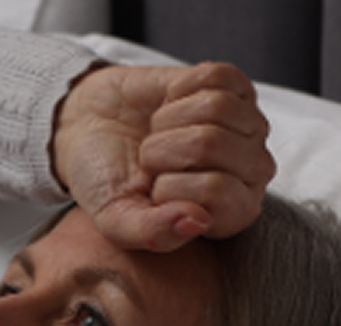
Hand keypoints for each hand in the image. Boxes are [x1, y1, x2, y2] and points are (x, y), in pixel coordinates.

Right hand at [50, 61, 274, 251]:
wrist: (89, 130)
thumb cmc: (107, 180)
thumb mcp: (116, 220)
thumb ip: (153, 234)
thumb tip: (198, 220)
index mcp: (230, 213)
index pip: (215, 192)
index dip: (169, 186)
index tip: (153, 190)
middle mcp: (251, 171)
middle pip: (212, 144)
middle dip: (164, 148)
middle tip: (150, 158)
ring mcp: (248, 126)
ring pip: (217, 108)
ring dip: (170, 119)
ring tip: (159, 132)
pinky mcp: (237, 87)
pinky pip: (217, 77)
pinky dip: (180, 87)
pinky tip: (171, 104)